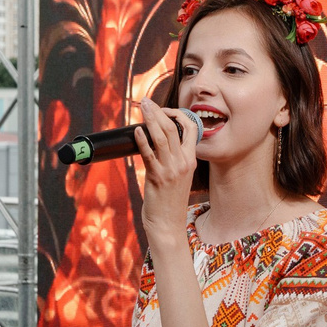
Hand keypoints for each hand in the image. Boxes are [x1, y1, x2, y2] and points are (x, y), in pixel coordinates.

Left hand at [131, 100, 198, 242]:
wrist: (168, 224)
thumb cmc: (170, 202)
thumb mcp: (178, 177)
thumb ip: (173, 159)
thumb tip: (157, 141)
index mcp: (190, 160)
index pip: (190, 129)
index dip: (177, 115)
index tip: (163, 109)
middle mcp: (183, 162)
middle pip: (173, 129)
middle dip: (159, 112)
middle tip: (147, 101)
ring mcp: (171, 169)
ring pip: (162, 137)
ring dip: (150, 119)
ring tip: (142, 108)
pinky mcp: (158, 177)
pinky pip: (150, 154)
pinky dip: (142, 140)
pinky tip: (136, 131)